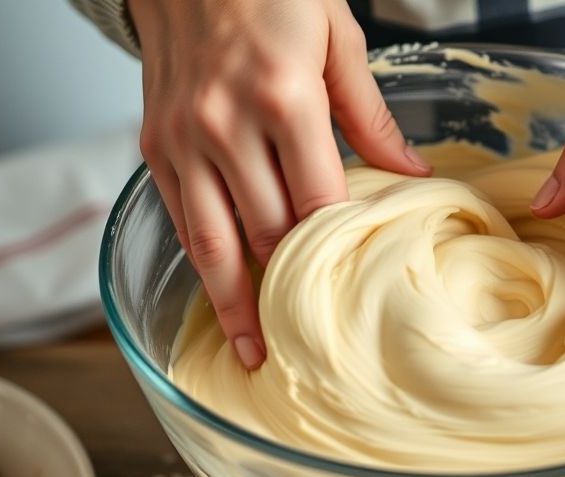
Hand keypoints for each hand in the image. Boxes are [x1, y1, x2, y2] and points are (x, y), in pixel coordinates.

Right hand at [129, 0, 430, 367]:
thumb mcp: (338, 36)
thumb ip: (370, 114)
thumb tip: (410, 173)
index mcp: (284, 97)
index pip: (317, 203)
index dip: (336, 256)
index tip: (353, 296)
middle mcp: (226, 125)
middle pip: (266, 233)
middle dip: (289, 293)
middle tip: (313, 344)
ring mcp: (183, 138)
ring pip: (211, 242)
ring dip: (233, 304)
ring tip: (252, 353)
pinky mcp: (154, 143)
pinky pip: (180, 217)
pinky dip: (202, 262)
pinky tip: (220, 293)